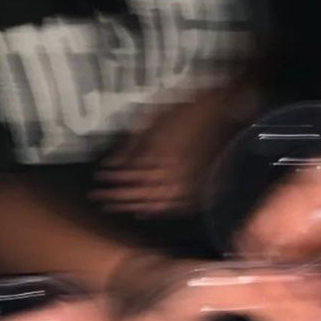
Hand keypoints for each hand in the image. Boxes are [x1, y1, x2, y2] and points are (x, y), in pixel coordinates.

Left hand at [94, 86, 249, 217]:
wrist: (223, 110)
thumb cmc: (186, 108)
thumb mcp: (152, 117)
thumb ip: (131, 145)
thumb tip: (111, 165)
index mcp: (159, 158)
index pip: (129, 179)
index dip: (111, 183)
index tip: (96, 186)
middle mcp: (173, 175)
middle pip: (139, 194)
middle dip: (117, 198)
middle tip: (100, 201)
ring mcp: (188, 184)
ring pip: (156, 203)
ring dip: (134, 205)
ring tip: (117, 208)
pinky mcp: (200, 188)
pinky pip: (176, 206)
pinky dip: (157, 211)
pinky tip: (145, 213)